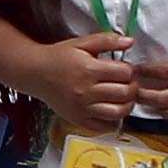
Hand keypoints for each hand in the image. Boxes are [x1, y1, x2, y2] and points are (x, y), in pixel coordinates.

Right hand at [25, 26, 143, 138]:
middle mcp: (86, 91)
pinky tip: (109, 108)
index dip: (130, 70)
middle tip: (128, 83)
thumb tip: (130, 41)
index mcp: (89, 69)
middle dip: (132, 87)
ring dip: (127, 105)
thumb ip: (107, 40)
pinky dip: (111, 120)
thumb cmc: (58, 57)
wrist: (34, 73)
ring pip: (118, 113)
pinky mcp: (78, 119)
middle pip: (125, 93)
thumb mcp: (81, 43)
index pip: (125, 73)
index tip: (125, 69)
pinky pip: (102, 126)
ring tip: (122, 97)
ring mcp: (82, 108)